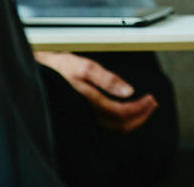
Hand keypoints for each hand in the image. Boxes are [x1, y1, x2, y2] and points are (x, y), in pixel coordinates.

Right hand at [35, 51, 156, 132]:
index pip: (122, 113)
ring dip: (133, 117)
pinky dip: (122, 117)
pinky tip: (127, 108)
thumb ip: (108, 80)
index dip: (139, 108)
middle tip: (152, 104)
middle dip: (141, 115)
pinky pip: (108, 122)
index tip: (151, 99)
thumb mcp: (86, 67)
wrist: (40, 69)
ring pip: (114, 125)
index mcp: (91, 102)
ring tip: (145, 106)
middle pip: (121, 124)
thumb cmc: (60, 67)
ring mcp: (86, 114)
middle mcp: (89, 113)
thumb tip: (129, 91)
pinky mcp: (84, 112)